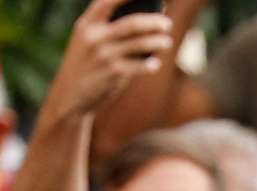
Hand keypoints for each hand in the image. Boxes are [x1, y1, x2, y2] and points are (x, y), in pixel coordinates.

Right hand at [43, 0, 172, 122]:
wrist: (70, 96)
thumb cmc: (86, 65)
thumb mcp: (87, 42)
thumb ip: (108, 30)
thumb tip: (146, 20)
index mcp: (86, 25)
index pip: (108, 2)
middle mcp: (95, 37)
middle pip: (132, 24)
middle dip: (154, 22)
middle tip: (167, 24)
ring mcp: (104, 55)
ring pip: (140, 44)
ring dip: (158, 42)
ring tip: (167, 42)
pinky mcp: (114, 73)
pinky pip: (140, 65)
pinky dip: (150, 64)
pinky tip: (156, 64)